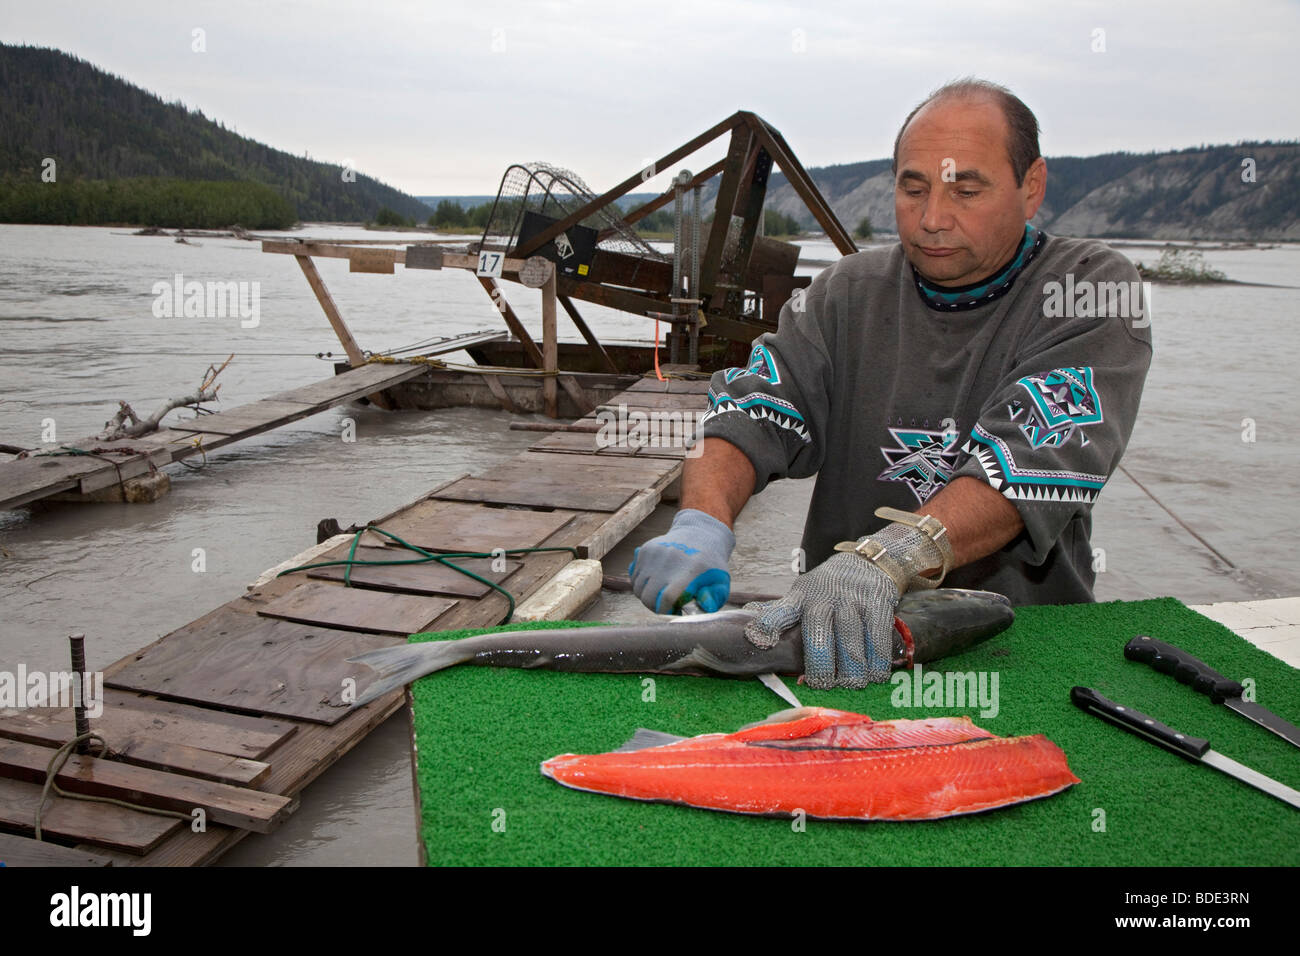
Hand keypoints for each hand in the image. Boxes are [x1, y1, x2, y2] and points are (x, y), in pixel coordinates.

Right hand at [629, 509, 734, 613]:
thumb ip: (714, 599)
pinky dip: (642, 583)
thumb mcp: (720, 582)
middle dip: (656, 606)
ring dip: (648, 595)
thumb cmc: (710, 565)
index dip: (668, 610)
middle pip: (648, 597)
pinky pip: (634, 576)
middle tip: (668, 604)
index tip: (677, 610)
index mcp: (688, 571)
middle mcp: (668, 561)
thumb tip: (703, 606)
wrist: (699, 533)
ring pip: (638, 588)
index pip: (666, 599)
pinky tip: (657, 580)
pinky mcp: (644, 550)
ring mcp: (653, 554)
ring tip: (663, 591)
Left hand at [743, 552, 899, 688]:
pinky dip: (878, 660)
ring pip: (851, 639)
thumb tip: (748, 630)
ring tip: (851, 685)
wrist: (869, 563)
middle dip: (821, 664)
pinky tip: (875, 675)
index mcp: (800, 598)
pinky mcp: (878, 604)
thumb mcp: (802, 594)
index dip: (769, 624)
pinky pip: (878, 638)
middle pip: (819, 633)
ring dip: (852, 669)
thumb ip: (780, 614)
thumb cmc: (828, 589)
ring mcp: (852, 600)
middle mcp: (824, 598)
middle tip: (822, 686)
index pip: (781, 610)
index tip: (762, 640)